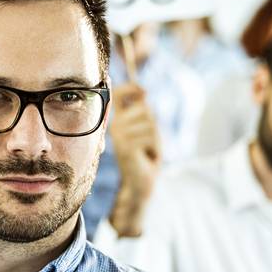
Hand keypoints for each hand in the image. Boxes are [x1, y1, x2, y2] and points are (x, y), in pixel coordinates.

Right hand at [107, 83, 161, 235]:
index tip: (143, 90)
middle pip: (144, 109)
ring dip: (156, 139)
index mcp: (118, 120)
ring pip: (150, 123)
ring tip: (147, 151)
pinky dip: (155, 147)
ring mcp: (119, 136)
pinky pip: (150, 136)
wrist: (140, 183)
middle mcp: (115, 126)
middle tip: (148, 143)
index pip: (118, 95)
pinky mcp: (125, 147)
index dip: (130, 88)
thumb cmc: (145, 156)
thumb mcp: (145, 130)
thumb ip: (143, 112)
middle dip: (154, 126)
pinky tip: (147, 156)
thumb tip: (143, 92)